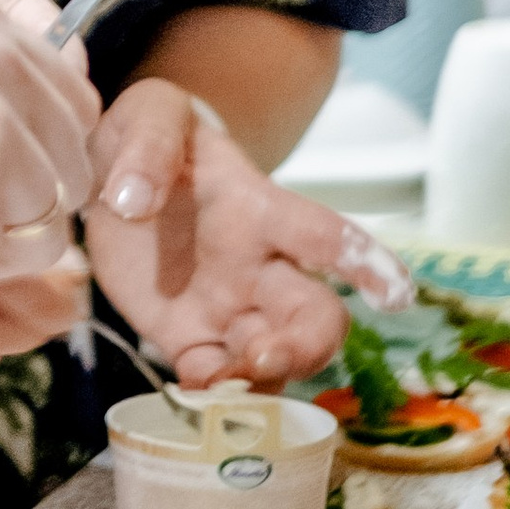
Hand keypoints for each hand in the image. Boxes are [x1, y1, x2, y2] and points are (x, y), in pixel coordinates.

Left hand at [83, 81, 408, 382]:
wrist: (112, 175)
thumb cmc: (153, 136)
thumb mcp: (150, 111)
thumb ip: (149, 144)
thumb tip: (134, 199)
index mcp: (261, 211)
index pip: (325, 237)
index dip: (367, 263)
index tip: (397, 293)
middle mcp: (258, 268)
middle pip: (316, 317)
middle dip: (307, 348)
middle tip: (263, 359)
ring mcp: (228, 308)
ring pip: (273, 360)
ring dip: (259, 384)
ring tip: (219, 389)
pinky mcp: (188, 337)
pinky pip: (211, 378)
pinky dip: (208, 397)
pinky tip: (190, 395)